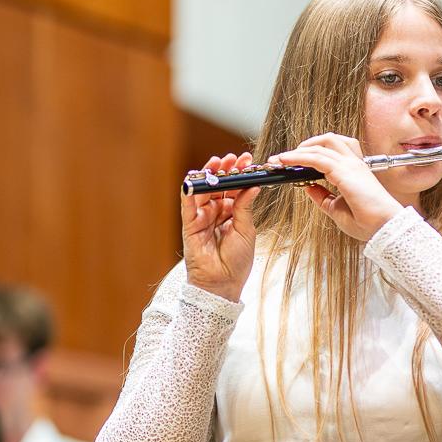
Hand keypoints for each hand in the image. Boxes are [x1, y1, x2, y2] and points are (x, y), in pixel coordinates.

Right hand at [181, 152, 260, 301]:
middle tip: (235, 158)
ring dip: (210, 174)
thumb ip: (245, 206)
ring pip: (203, 189)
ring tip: (219, 162)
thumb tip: (253, 185)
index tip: (249, 161)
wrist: (223, 282)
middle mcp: (216, 212)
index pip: (234, 188)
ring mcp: (202, 216)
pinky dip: (191, 189)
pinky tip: (196, 177)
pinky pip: (188, 203)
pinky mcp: (189, 223)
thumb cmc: (237, 261)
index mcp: (231, 213)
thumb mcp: (246, 229)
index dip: (240, 174)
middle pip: (218, 185)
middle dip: (226, 169)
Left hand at [269, 133, 403, 240]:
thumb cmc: (369, 222)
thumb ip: (322, 197)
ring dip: (299, 149)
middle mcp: (353, 164)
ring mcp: (350, 165)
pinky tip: (286, 161)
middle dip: (304, 146)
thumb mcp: (337, 209)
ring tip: (283, 158)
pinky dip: (298, 157)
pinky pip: (316, 158)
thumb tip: (308, 187)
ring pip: (321, 145)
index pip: (330, 152)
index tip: (290, 163)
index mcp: (353, 172)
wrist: (385, 228)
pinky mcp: (345, 171)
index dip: (309, 154)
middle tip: (284, 158)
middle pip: (327, 141)